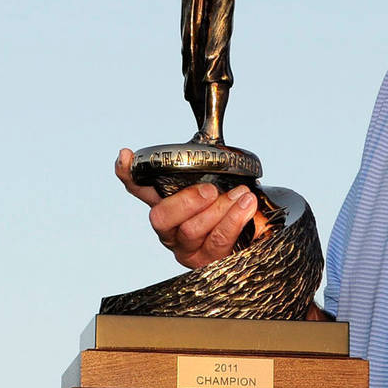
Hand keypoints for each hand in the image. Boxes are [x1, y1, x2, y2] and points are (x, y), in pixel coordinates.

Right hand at [115, 148, 258, 269]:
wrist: (261, 229)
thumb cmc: (234, 204)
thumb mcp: (221, 181)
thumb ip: (208, 163)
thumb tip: (209, 125)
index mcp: (167, 204)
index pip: (139, 188)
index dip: (129, 174)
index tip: (126, 156)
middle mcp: (170, 229)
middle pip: (161, 217)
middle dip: (187, 201)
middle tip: (211, 190)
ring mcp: (186, 248)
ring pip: (192, 230)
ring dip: (220, 209)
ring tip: (241, 195)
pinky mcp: (207, 262)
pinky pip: (217, 242)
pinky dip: (233, 220)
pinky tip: (245, 206)